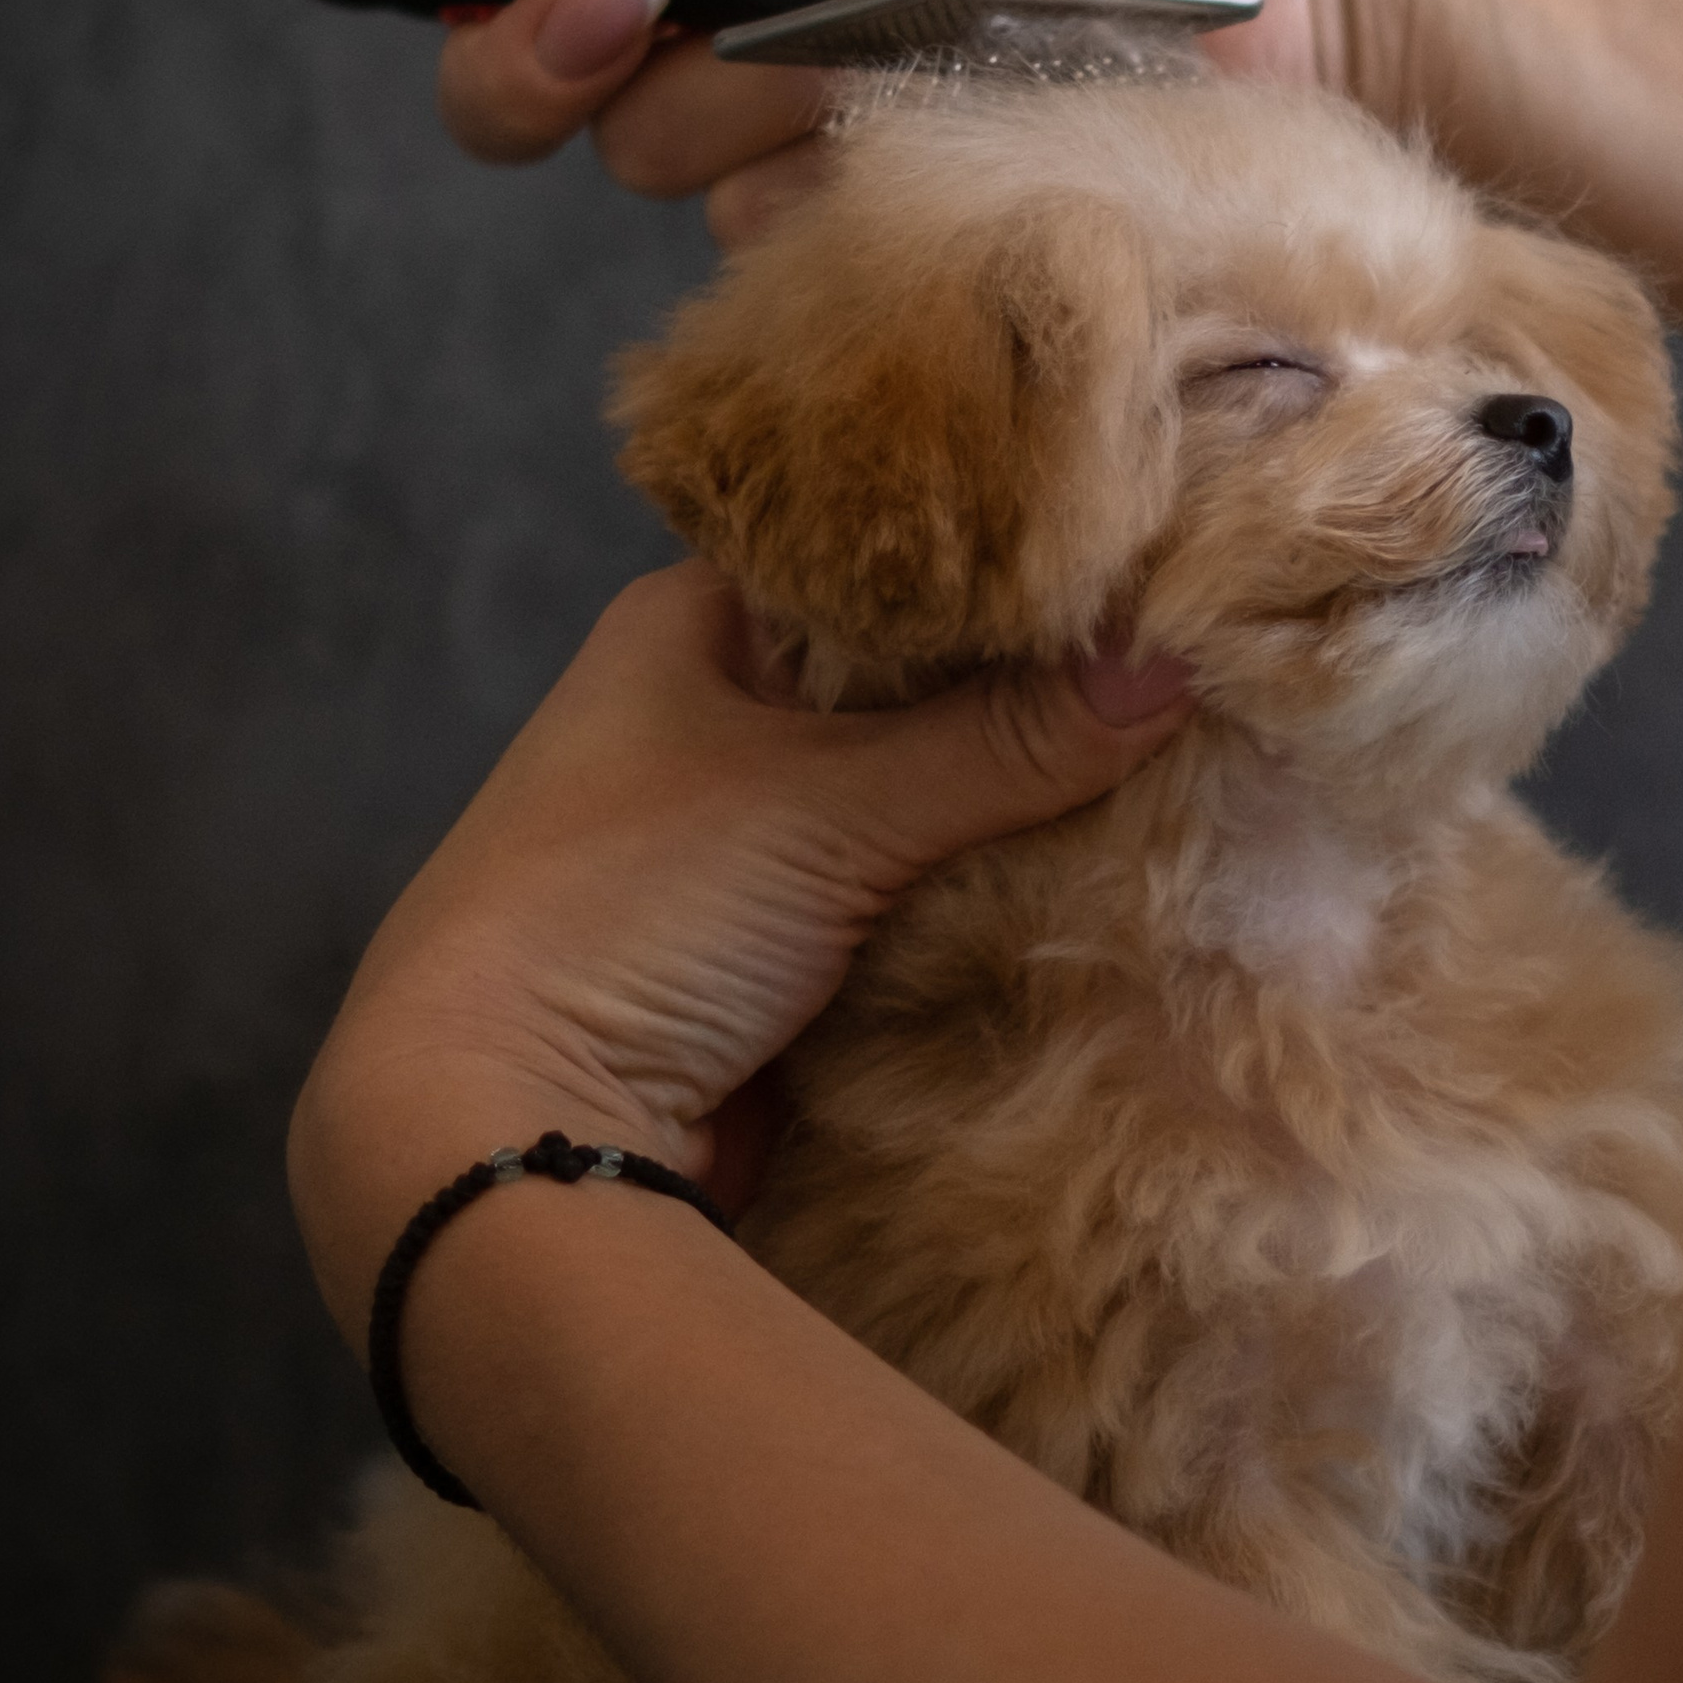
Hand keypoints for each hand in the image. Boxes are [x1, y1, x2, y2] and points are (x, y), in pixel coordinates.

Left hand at [288, 561, 1188, 1329]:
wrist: (504, 1133)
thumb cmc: (626, 915)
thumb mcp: (827, 803)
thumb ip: (1009, 739)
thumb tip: (1176, 667)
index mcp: (686, 629)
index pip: (866, 552)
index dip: (990, 553)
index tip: (1126, 548)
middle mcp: (705, 720)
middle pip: (902, 683)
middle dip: (1022, 688)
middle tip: (1179, 651)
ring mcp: (736, 847)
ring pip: (911, 799)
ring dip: (1008, 803)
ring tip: (1172, 749)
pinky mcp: (769, 960)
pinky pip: (903, 903)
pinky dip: (978, 899)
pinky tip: (1098, 873)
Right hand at [423, 0, 1382, 247]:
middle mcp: (756, 43)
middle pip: (553, 105)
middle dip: (562, 62)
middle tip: (647, 12)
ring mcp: (833, 155)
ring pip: (678, 175)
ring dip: (760, 94)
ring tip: (908, 18)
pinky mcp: (915, 249)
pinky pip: (804, 248)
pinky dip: (860, 175)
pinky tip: (963, 113)